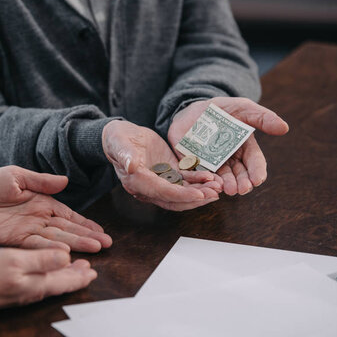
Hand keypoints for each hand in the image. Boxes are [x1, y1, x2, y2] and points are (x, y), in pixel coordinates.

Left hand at [0, 166, 111, 252]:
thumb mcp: (17, 176)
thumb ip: (41, 181)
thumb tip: (65, 181)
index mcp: (41, 202)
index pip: (68, 215)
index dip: (85, 223)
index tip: (101, 231)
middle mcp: (38, 219)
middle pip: (67, 229)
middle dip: (87, 236)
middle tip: (106, 244)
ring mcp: (28, 231)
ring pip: (56, 239)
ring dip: (75, 244)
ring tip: (95, 249)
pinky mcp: (15, 241)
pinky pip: (36, 246)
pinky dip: (50, 250)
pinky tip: (66, 253)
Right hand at [0, 248, 95, 319]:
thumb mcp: (17, 260)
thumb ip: (43, 259)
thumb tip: (67, 256)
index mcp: (38, 284)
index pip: (66, 280)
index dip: (81, 275)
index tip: (93, 271)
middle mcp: (33, 291)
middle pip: (61, 283)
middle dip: (76, 276)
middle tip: (89, 269)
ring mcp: (23, 292)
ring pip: (51, 283)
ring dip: (64, 275)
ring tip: (74, 269)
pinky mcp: (13, 291)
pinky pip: (39, 282)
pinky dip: (50, 275)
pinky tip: (46, 272)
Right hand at [102, 120, 221, 210]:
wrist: (120, 136)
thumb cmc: (118, 139)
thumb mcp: (120, 144)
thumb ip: (126, 155)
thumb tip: (131, 166)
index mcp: (137, 182)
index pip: (163, 193)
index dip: (182, 195)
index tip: (199, 194)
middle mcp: (149, 187)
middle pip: (176, 199)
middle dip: (197, 198)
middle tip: (215, 193)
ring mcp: (160, 181)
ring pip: (183, 192)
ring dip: (201, 191)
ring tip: (218, 186)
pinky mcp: (168, 173)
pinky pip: (185, 180)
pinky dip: (198, 180)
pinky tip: (211, 176)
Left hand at [168, 98, 288, 195]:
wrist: (192, 110)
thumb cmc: (221, 109)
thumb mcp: (242, 109)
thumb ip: (261, 117)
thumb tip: (284, 128)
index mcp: (245, 149)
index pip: (254, 163)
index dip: (257, 172)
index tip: (258, 179)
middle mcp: (230, 160)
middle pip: (239, 175)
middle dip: (242, 183)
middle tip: (242, 190)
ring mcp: (212, 164)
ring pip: (220, 178)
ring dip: (225, 184)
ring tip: (227, 189)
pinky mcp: (194, 165)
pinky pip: (199, 175)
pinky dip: (204, 180)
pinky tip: (208, 183)